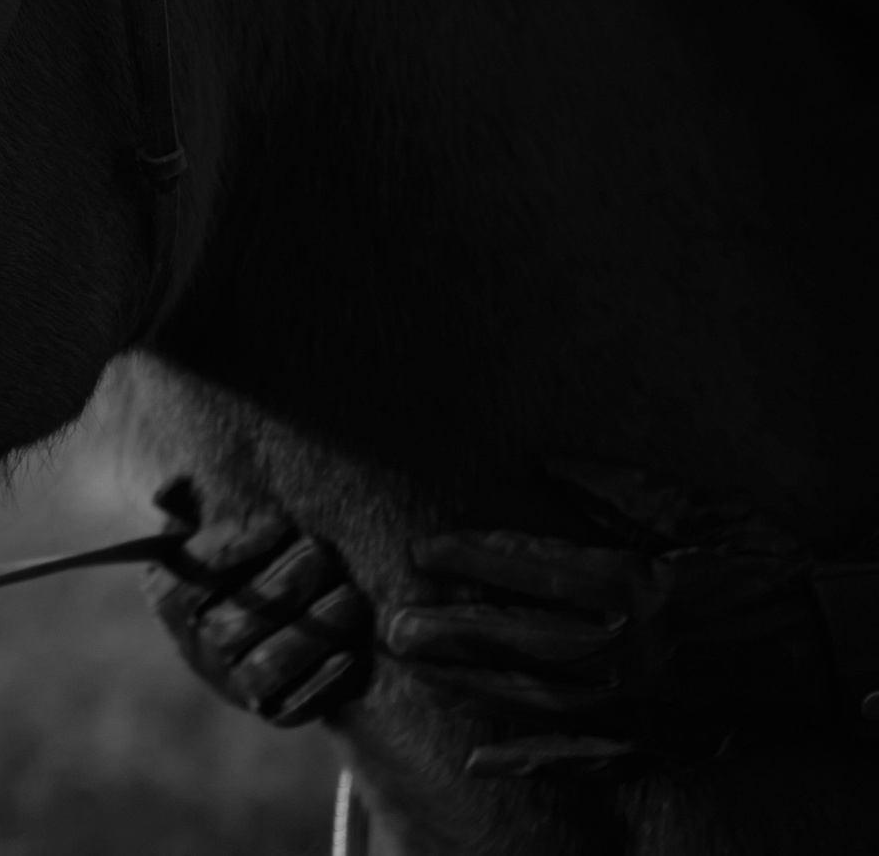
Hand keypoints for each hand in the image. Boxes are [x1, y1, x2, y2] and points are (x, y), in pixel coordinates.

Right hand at [144, 477, 373, 726]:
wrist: (269, 616)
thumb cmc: (242, 552)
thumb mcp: (208, 521)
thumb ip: (194, 500)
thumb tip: (174, 490)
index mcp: (169, 599)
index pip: (188, 580)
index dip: (231, 553)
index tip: (278, 523)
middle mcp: (194, 647)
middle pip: (231, 624)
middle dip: (282, 586)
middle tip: (323, 553)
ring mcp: (231, 685)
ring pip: (265, 666)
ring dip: (310, 633)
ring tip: (350, 598)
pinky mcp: (272, 711)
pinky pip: (296, 706)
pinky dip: (325, 681)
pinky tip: (355, 652)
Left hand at [385, 462, 843, 775]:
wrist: (839, 647)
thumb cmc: (767, 568)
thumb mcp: (698, 515)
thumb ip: (616, 493)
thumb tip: (544, 463)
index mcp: (638, 588)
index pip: (533, 571)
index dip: (471, 558)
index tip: (421, 550)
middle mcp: (632, 653)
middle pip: (519, 642)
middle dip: (450, 631)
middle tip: (392, 625)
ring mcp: (643, 707)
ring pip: (536, 701)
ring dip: (469, 687)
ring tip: (417, 672)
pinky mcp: (660, 746)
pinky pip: (584, 760)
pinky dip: (529, 763)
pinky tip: (480, 758)